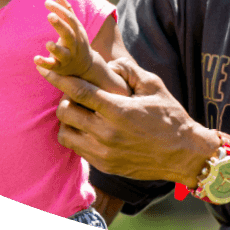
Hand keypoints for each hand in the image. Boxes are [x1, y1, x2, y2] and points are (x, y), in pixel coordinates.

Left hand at [35, 0, 93, 77]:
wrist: (86, 65)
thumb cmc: (77, 40)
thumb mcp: (74, 25)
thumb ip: (66, 9)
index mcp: (77, 31)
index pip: (69, 19)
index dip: (59, 10)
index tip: (46, 2)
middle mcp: (74, 44)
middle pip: (68, 34)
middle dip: (60, 25)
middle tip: (49, 15)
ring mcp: (68, 56)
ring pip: (62, 53)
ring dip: (55, 48)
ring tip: (48, 43)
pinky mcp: (60, 67)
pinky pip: (52, 66)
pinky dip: (44, 63)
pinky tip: (36, 59)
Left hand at [36, 57, 217, 185]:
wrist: (184, 154)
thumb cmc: (170, 116)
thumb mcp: (153, 85)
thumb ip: (128, 70)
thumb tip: (108, 64)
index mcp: (118, 109)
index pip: (78, 91)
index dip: (58, 79)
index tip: (44, 69)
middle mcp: (107, 132)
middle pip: (65, 112)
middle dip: (65, 99)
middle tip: (76, 95)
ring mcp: (104, 152)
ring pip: (66, 133)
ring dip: (68, 120)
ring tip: (81, 113)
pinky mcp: (104, 166)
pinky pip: (76, 149)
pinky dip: (77, 136)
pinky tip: (89, 128)